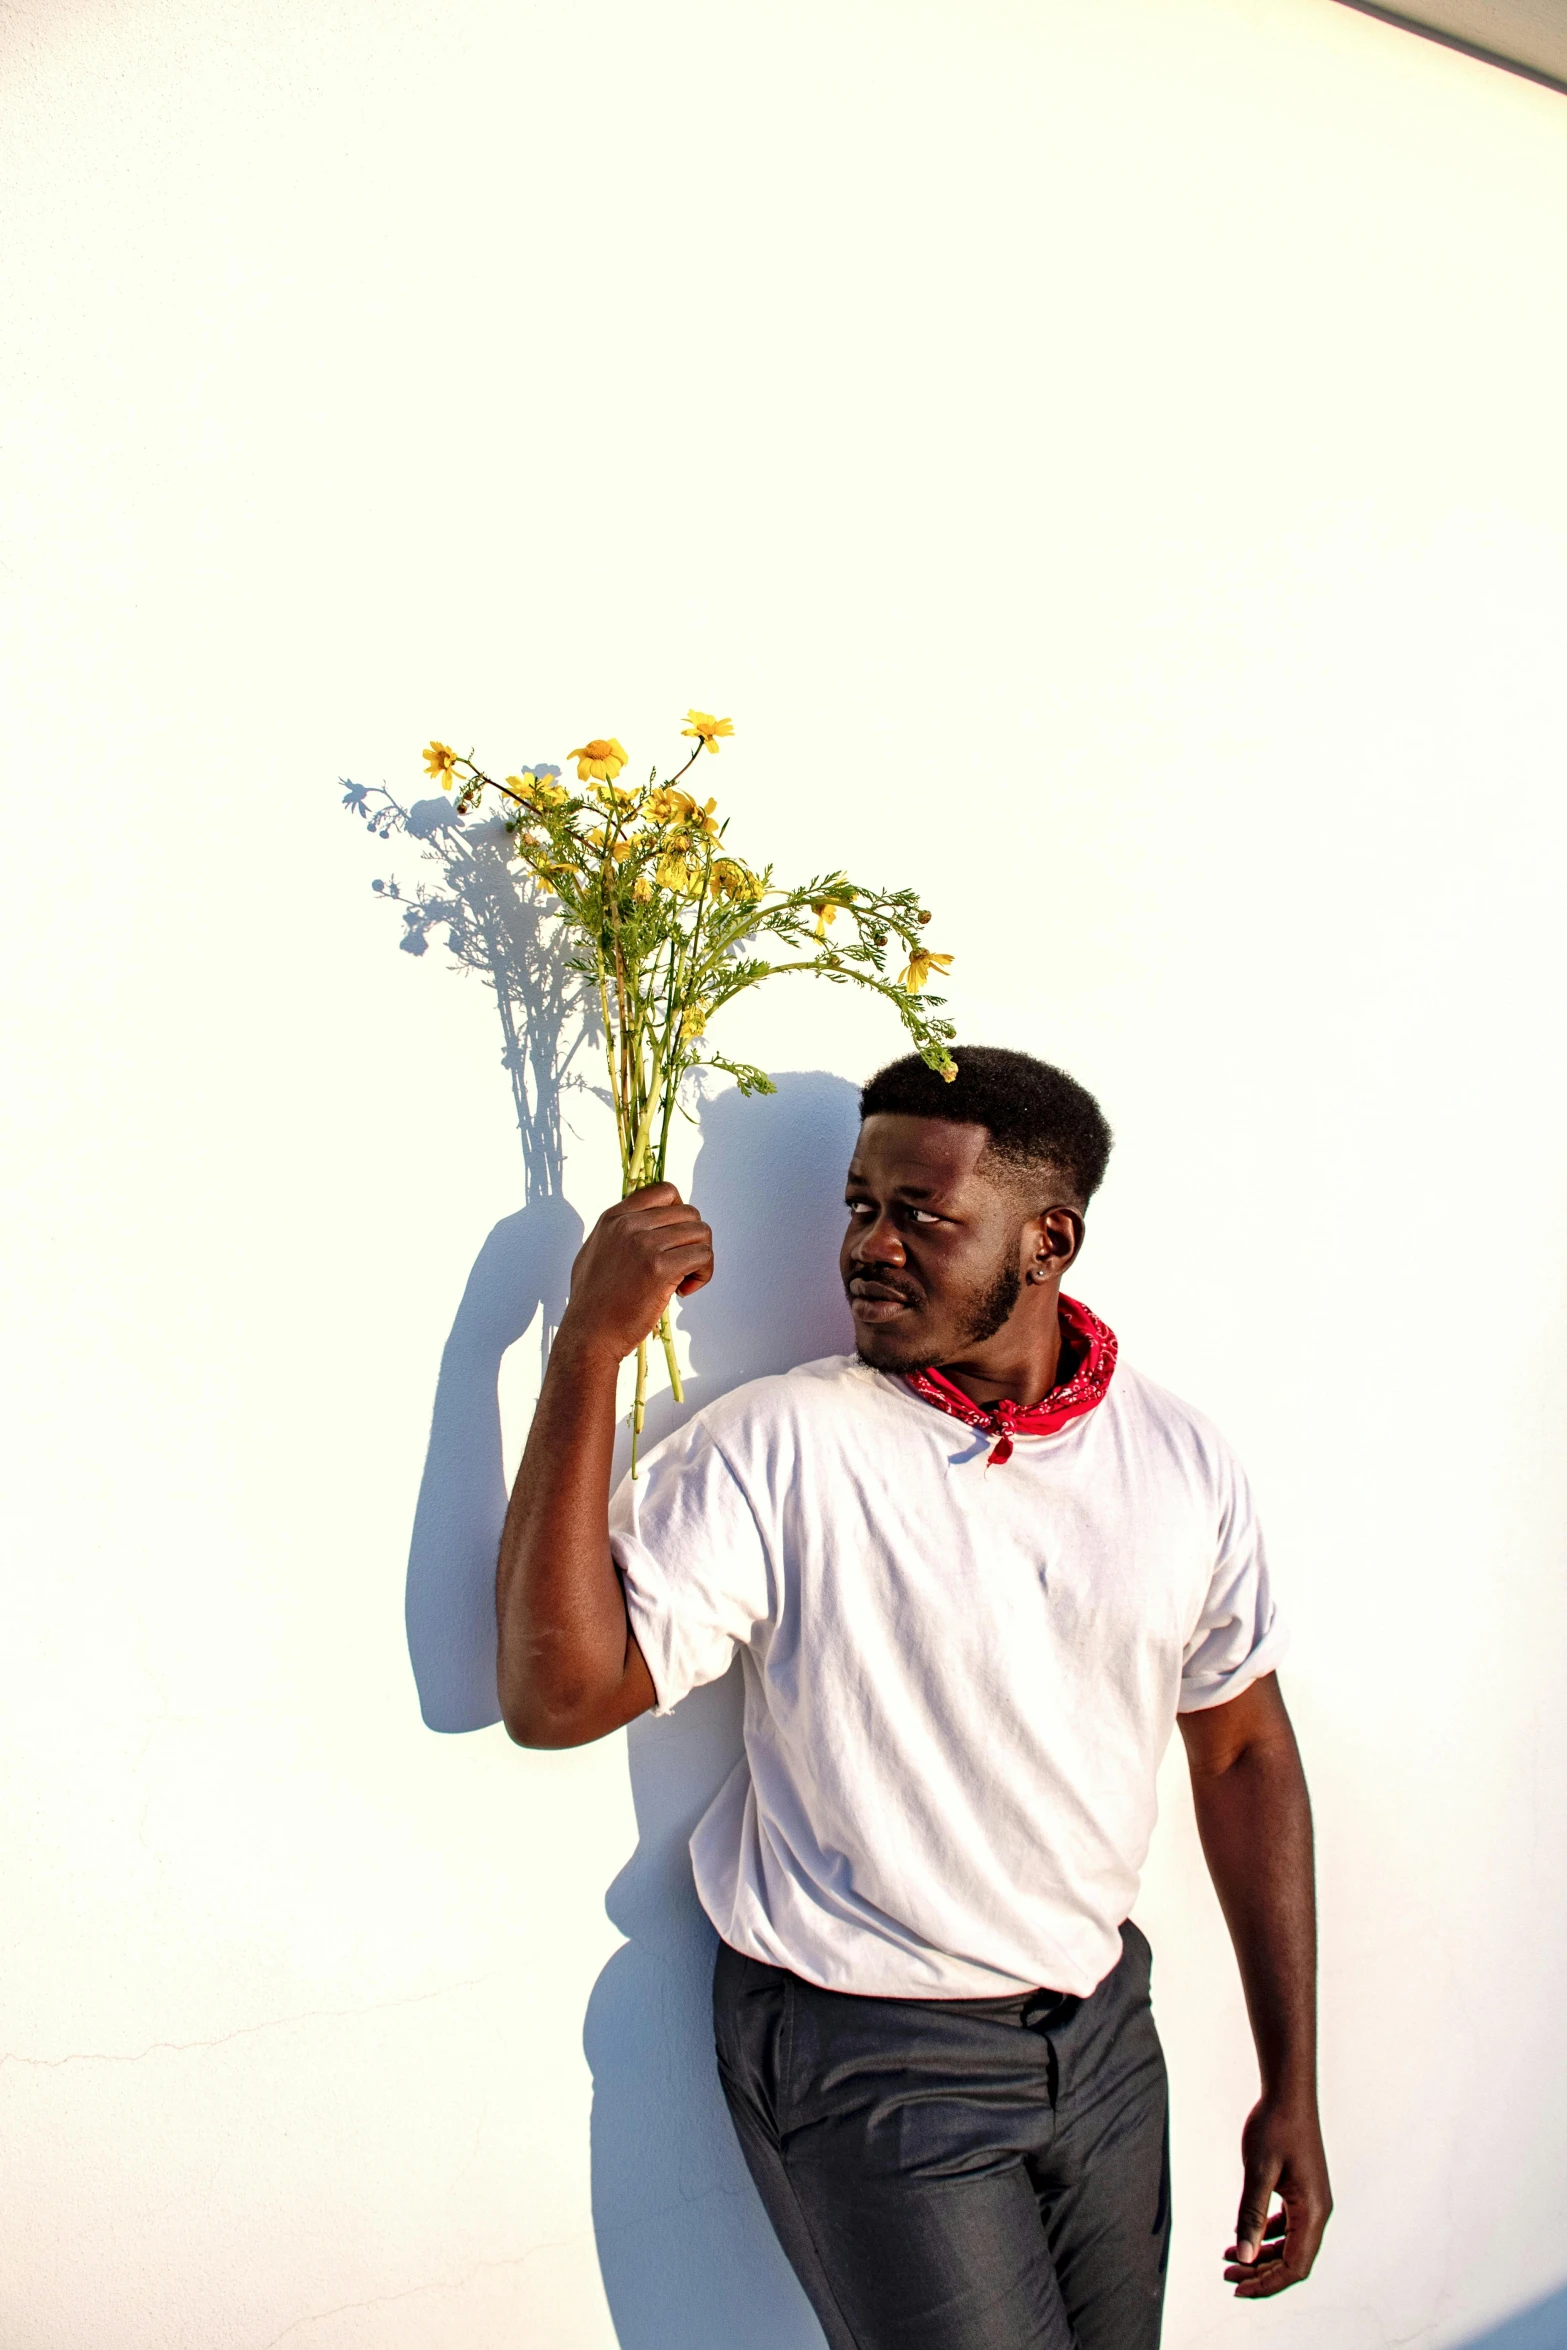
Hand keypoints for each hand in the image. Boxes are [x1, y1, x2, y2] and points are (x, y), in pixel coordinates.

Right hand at [557, 1183, 712, 1364]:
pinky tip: (684, 1291)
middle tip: (680, 1265)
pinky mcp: (660, 1269)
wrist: (589, 1334)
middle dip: (693, 1240)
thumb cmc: (592, 1302)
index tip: (675, 1238)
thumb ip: (618, 1231)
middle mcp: (629, 1225)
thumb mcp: (596, 1250)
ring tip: (683, 1280)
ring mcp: (645, 1245)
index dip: (679, 1212)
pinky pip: (703, 1256)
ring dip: (700, 1257)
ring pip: (701, 1233)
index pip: (664, 1191)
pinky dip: (703, 1274)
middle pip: (689, 1213)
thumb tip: (645, 1221)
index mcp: (614, 1217)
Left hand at [1224, 2095, 1331, 2298]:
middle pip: (1292, 2260)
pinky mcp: (1302, 2191)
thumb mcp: (1258, 2171)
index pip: (1294, 2266)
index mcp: (1312, 2212)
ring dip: (1261, 2255)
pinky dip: (1265, 2235)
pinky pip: (1287, 2225)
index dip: (1267, 2283)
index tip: (1238, 2288)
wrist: (1288, 2094)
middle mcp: (1317, 2211)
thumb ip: (1250, 2215)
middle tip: (1227, 2275)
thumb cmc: (1275, 2126)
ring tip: (1229, 2258)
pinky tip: (1243, 2234)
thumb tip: (1243, 2255)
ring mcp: (1311, 2201)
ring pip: (1289, 2243)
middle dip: (1260, 2272)